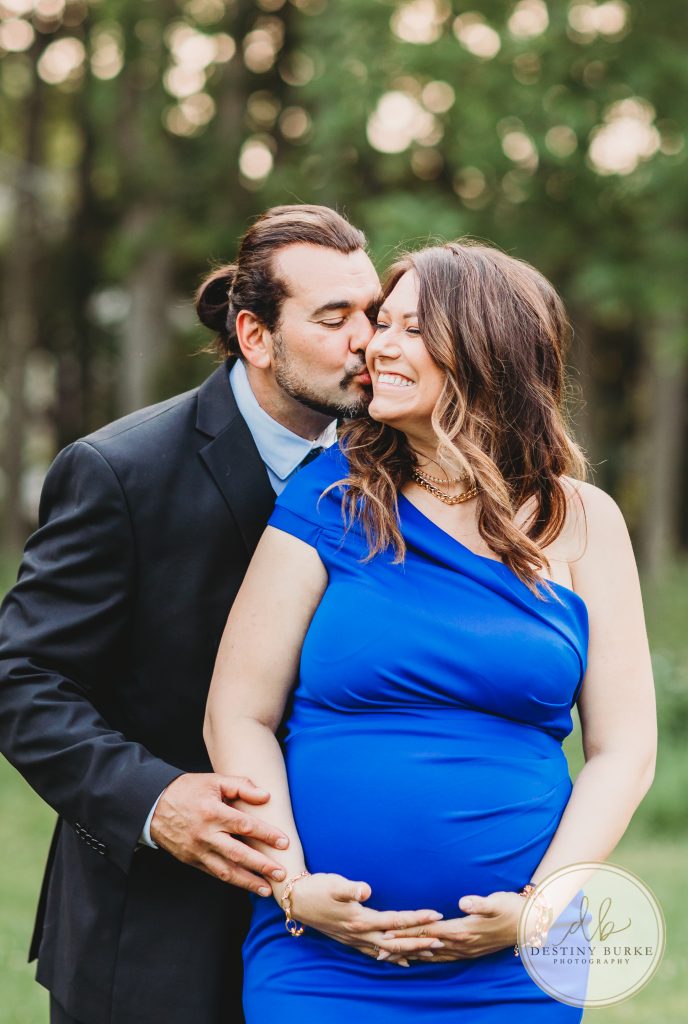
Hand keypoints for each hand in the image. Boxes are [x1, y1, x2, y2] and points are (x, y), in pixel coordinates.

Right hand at [150, 773, 288, 893]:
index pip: (245, 826)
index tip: (284, 843)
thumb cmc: (188, 790)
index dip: (266, 834)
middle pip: (238, 854)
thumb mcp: (214, 780)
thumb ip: (241, 786)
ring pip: (226, 870)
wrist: (154, 805)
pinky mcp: (191, 860)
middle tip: (281, 874)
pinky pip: (214, 873)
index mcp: (212, 812)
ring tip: (267, 889)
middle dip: (261, 865)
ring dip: (248, 882)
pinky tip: (245, 884)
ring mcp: (197, 850)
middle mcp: (205, 835)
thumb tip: (266, 796)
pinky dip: (231, 880)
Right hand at [288, 873, 444, 966]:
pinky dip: (391, 958)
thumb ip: (351, 888)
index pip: (395, 920)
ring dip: (409, 952)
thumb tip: (365, 889)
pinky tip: (400, 961)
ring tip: (430, 954)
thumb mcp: (333, 883)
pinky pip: (376, 953)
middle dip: (420, 941)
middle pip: (396, 942)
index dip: (416, 918)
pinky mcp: (350, 939)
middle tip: (442, 940)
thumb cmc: (317, 887)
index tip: (436, 914)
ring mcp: (355, 939)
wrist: (296, 899)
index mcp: (360, 919)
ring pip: (388, 951)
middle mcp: (360, 933)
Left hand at [381, 891, 522, 961]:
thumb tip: (464, 902)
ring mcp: (465, 950)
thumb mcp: (496, 901)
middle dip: (401, 948)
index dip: (407, 932)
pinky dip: (427, 958)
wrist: (529, 923)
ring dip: (411, 955)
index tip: (387, 934)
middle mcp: (461, 944)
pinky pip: (443, 957)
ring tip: (391, 958)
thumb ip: (479, 903)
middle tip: (377, 951)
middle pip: (425, 946)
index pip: (427, 931)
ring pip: (432, 955)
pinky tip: (420, 959)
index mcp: (463, 930)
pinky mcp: (470, 951)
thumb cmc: (511, 908)